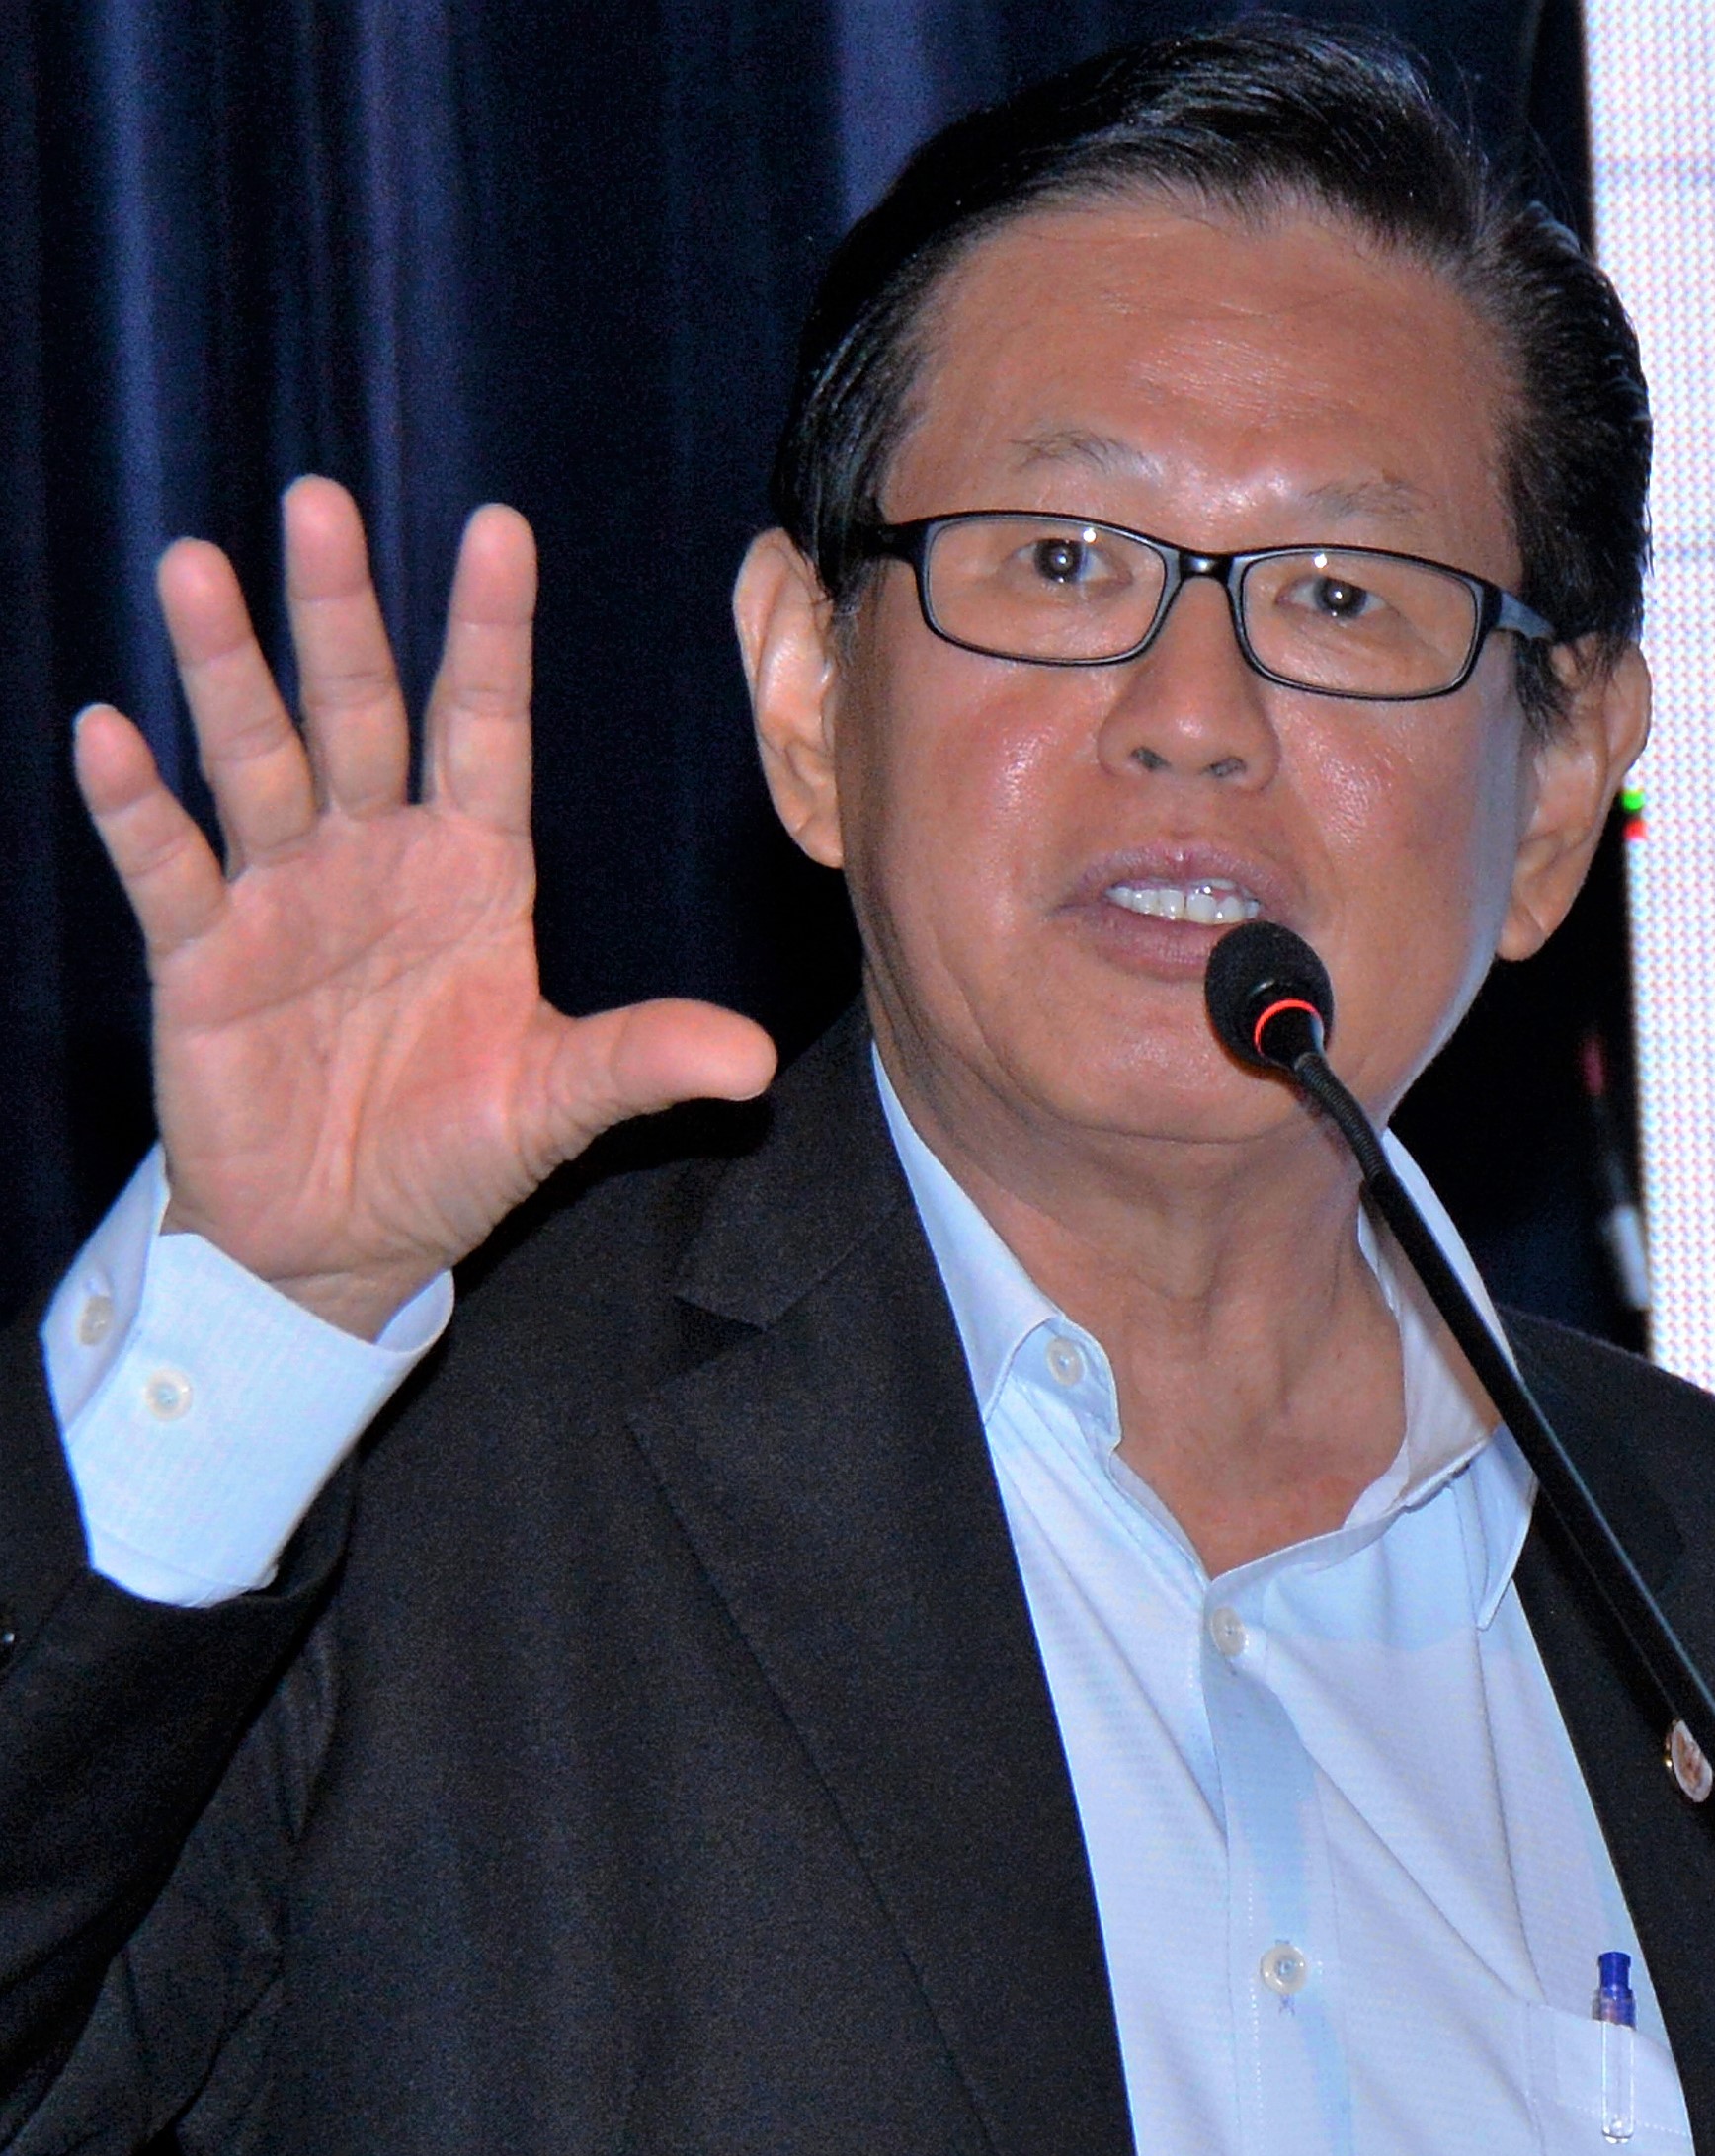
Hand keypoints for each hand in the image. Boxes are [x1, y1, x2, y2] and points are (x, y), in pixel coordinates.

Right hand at [74, 476, 775, 1338]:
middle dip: (339, 613)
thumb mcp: (553, 1105)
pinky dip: (138, 807)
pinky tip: (109, 731)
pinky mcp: (202, 959)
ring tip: (193, 568)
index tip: (498, 529)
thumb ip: (638, 1062)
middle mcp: (375, 859)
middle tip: (319, 501)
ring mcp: (282, 900)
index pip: (483, 730)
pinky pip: (170, 868)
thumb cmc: (451, 1154)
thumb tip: (754, 1061)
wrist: (340, 1245)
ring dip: (223, 670)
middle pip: (357, 713)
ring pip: (253, 760)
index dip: (488, 636)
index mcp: (471, 872)